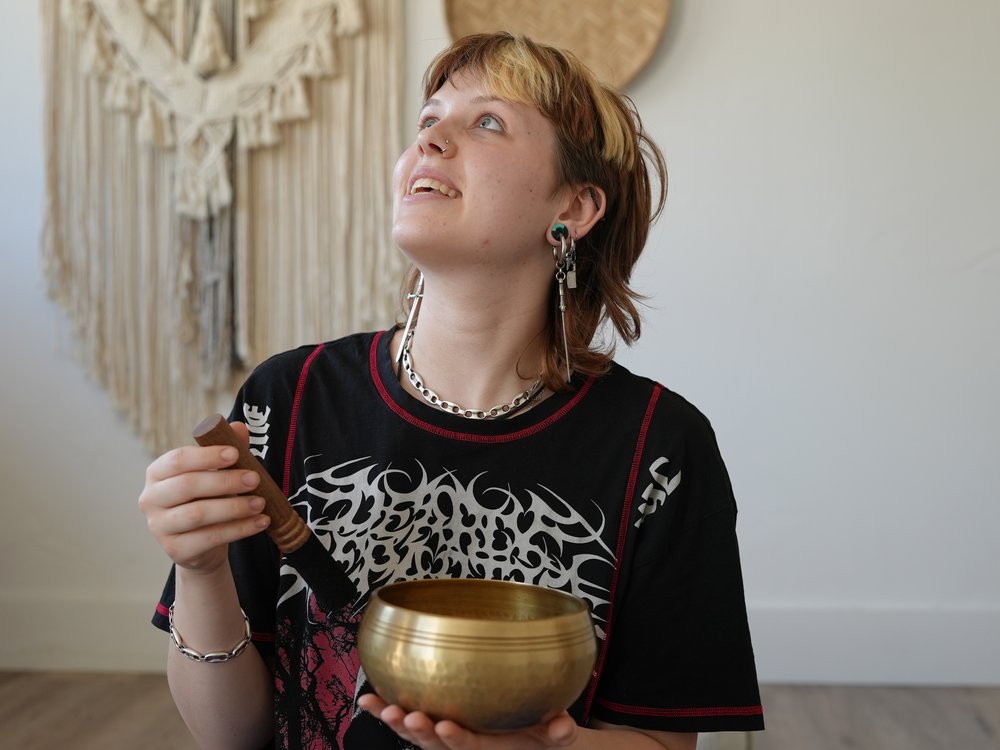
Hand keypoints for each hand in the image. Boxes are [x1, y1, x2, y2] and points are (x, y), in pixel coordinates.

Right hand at [138, 422, 269, 574]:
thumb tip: (238, 427)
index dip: (206, 456)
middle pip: (187, 486)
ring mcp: (159, 527)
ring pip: (198, 514)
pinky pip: (210, 538)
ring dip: (234, 507)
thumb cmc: (208, 499)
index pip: (177, 460)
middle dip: (225, 481)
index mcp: (157, 473)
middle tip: (255, 479)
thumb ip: (227, 449)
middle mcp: (150, 499)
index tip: (235, 454)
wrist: (202, 545)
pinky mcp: (175, 550)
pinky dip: (239, 529)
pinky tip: (260, 522)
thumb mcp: (217, 473)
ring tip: (261, 503)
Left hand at [357, 693, 577, 749]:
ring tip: (377, 706)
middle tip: (407, 716)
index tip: (444, 726)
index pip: (469, 746)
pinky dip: (386, 710)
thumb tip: (563, 726)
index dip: (456, 739)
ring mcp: (446, 735)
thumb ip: (559, 732)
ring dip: (395, 722)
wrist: (528, 742)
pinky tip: (366, 700)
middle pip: (434, 743)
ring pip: (415, 734)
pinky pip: (408, 720)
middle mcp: (462, 743)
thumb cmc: (540, 735)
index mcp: (489, 747)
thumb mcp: (555, 736)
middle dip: (418, 731)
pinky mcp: (436, 723)